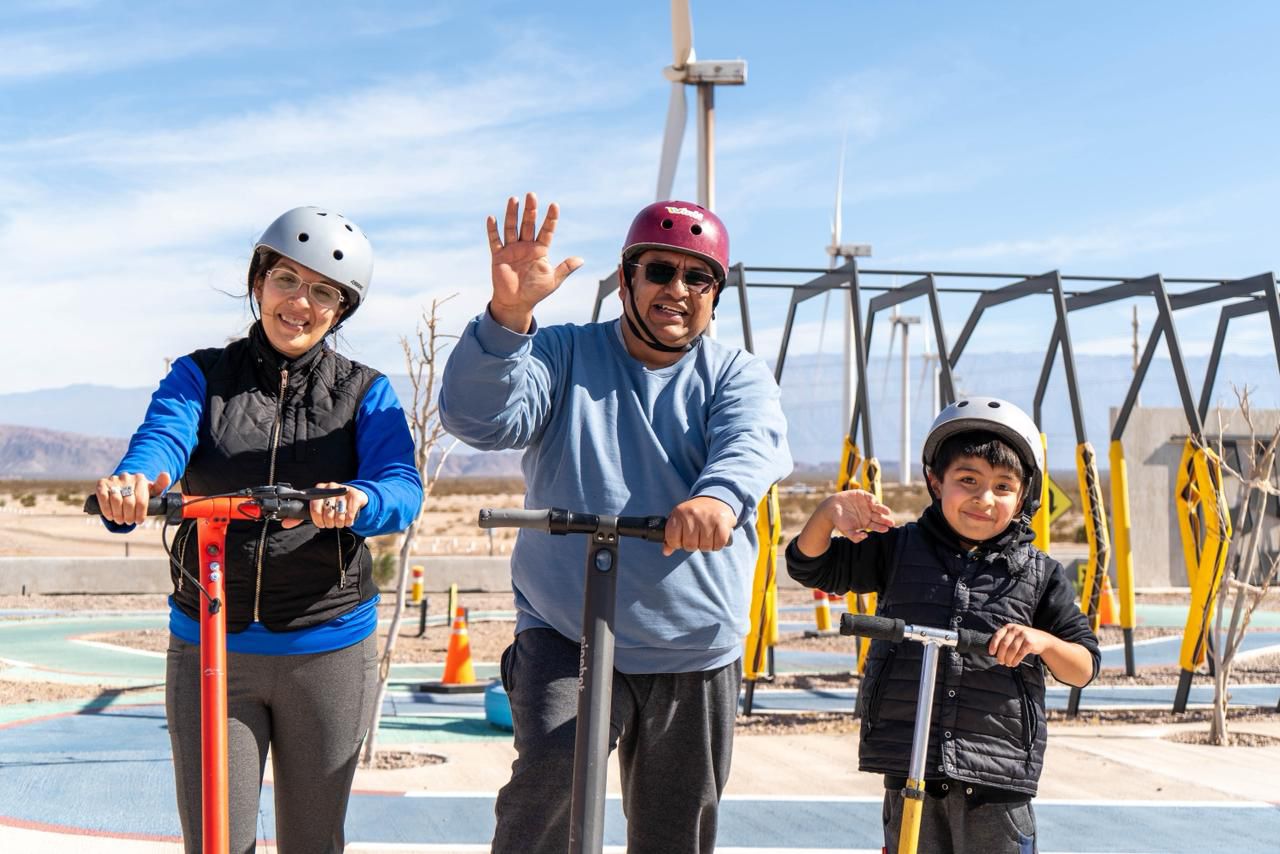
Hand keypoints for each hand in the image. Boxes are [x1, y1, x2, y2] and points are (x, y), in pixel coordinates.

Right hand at [95, 471, 171, 525]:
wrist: (124, 485)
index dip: (140, 514)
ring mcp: (113, 480)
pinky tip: (110, 516)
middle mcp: (127, 477)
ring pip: (115, 500)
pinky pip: (103, 497)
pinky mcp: (102, 483)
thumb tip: (166, 476)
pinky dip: (106, 509)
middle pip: (128, 502)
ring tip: (120, 520)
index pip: (141, 500)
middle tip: (129, 522)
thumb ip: (160, 485)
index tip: (139, 521)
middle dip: (129, 516)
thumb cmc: (140, 492)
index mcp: (140, 479)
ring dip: (118, 514)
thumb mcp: (152, 490)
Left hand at [282, 482, 367, 529]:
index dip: (317, 520)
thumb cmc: (331, 503)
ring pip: (339, 514)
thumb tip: (284, 524)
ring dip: (339, 523)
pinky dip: (349, 520)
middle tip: (331, 523)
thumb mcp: (316, 508)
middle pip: (327, 513)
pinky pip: (350, 513)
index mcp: (318, 490)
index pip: (314, 508)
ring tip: (339, 522)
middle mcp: (330, 487)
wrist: (353, 496)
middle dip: (329, 523)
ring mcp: (343, 490)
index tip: (320, 524)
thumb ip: (300, 517)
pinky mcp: (355, 495)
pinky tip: (348, 520)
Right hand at [487, 192, 583, 332]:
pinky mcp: (498, 256)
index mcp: (540, 250)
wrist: (516, 303)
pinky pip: (495, 241)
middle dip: (530, 210)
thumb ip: (565, 268)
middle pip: (528, 224)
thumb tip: (581, 260)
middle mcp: (526, 246)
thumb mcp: (553, 280)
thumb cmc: (535, 292)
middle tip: (532, 195)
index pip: (546, 230)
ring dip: (512, 214)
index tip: (554, 205)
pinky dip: (492, 230)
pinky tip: (492, 218)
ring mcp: (512, 249)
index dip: (550, 218)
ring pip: (511, 228)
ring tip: (514, 199)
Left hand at [663, 496, 735, 556]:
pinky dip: (717, 545)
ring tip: (707, 536)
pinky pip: (718, 544)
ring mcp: (708, 517)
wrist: (715, 499)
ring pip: (704, 546)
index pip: (672, 538)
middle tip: (697, 537)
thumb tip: (666, 552)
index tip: (682, 539)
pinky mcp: (722, 522)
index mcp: (679, 513)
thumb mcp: (679, 519)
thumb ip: (671, 535)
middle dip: (693, 545)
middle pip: (689, 545)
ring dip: (706, 546)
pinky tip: (716, 537)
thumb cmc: (695, 514)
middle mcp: (692, 513)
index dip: (677, 543)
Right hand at [822, 489, 894, 542]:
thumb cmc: (839, 521)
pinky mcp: (862, 495)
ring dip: (882, 509)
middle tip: (891, 523)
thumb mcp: (846, 531)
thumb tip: (866, 536)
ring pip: (877, 507)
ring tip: (887, 512)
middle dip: (885, 520)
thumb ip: (855, 536)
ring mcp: (866, 504)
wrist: (830, 508)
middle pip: (879, 517)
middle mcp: (868, 513)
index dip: (881, 527)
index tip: (886, 529)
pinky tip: (874, 503)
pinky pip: (870, 497)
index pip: (876, 526)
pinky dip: (873, 499)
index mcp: (866, 522)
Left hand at [987, 623, 1051, 667]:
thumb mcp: (1014, 635)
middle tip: (1000, 662)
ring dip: (1008, 659)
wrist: (1042, 639)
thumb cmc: (1023, 639)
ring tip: (1007, 664)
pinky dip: (1015, 660)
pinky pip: (1020, 654)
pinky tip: (1014, 664)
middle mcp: (1015, 629)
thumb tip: (994, 652)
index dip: (993, 645)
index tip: (991, 653)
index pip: (997, 636)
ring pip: (1012, 650)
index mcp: (1008, 627)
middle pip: (1004, 644)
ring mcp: (1023, 635)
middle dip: (1001, 655)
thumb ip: (1005, 639)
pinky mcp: (1029, 642)